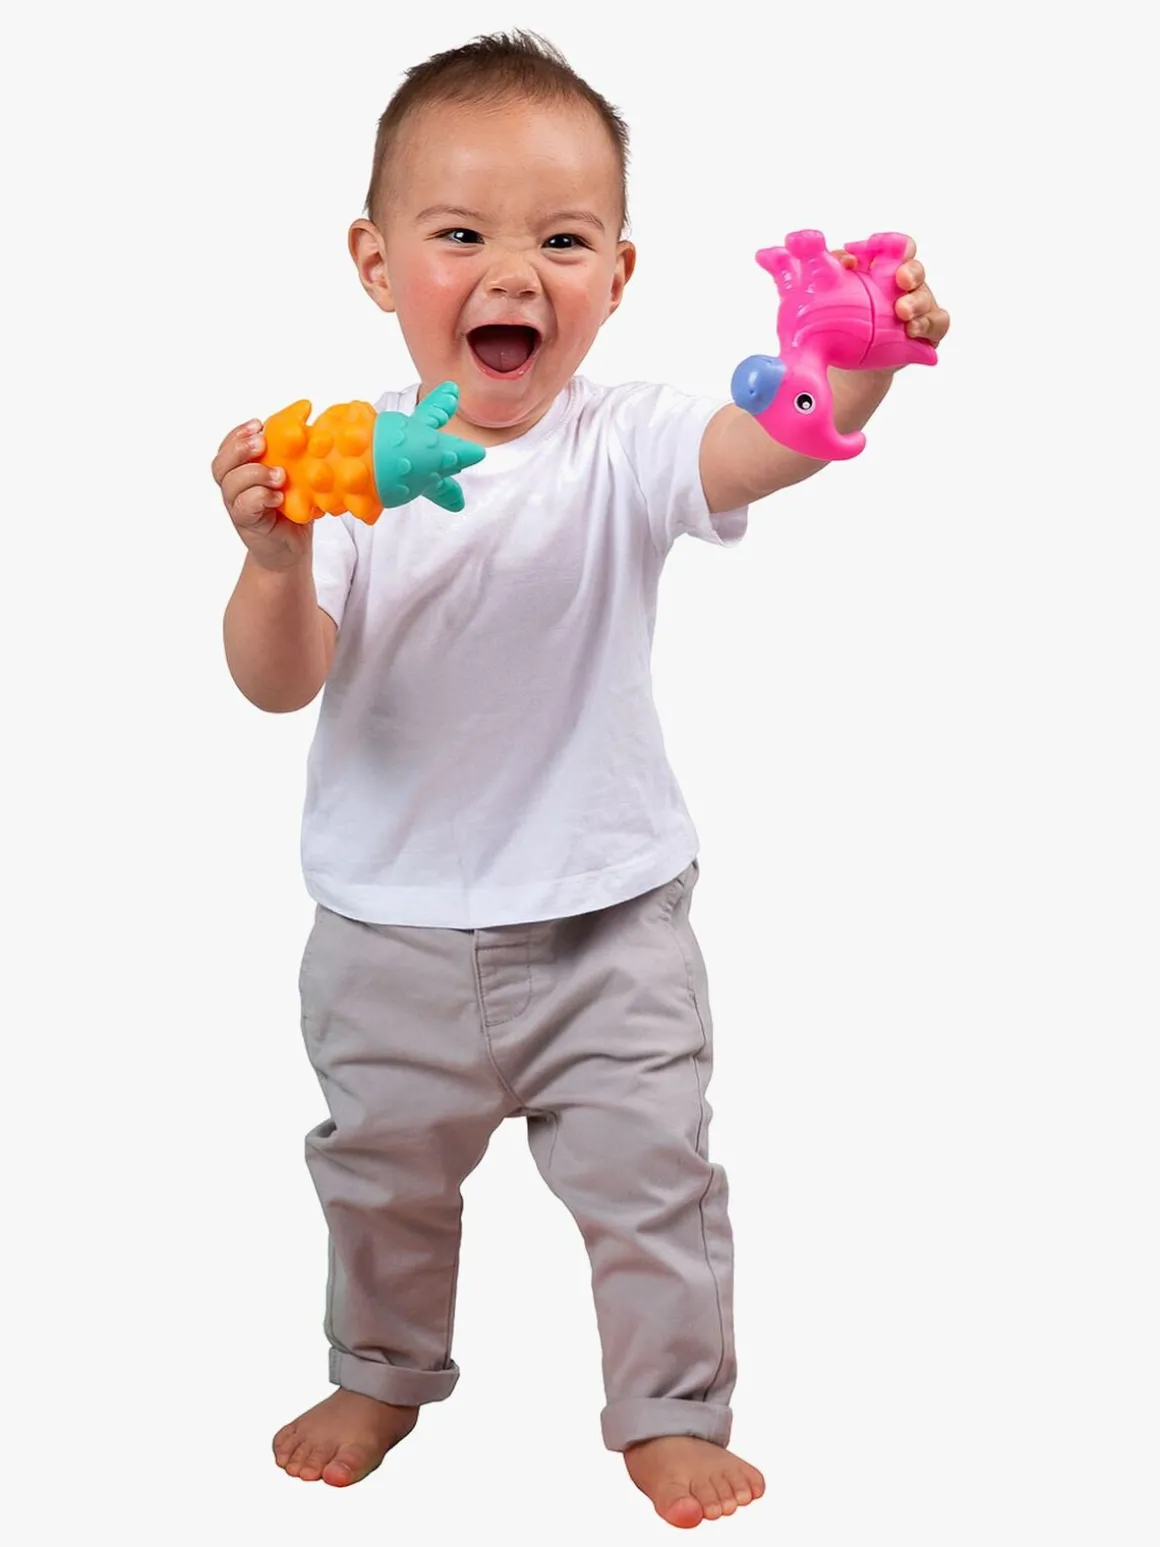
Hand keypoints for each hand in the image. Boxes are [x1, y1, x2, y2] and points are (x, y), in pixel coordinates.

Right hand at [211, 420, 311, 572]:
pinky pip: (243, 506)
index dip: (237, 434)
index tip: (258, 424)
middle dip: (239, 448)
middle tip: (262, 444)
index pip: (227, 447)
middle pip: (220, 464)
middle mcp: (234, 488)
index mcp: (241, 471)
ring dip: (254, 473)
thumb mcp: (293, 478)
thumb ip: (292, 457)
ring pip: (230, 483)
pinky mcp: (247, 523)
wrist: (292, 548)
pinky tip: (278, 497)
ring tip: (279, 475)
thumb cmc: (293, 509)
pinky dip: (259, 497)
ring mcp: (237, 506)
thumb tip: (311, 427)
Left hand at [835, 238, 950, 346]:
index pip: (897, 247)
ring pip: (926, 298)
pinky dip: (927, 325)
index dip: (891, 242)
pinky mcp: (926, 332)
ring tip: (902, 313)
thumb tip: (846, 260)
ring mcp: (918, 308)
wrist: (848, 361)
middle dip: (911, 272)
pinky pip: (937, 323)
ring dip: (916, 303)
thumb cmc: (843, 319)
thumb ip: (833, 269)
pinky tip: (912, 330)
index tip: (873, 245)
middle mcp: (906, 286)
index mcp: (886, 270)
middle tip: (902, 280)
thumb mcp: (831, 293)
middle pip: (915, 270)